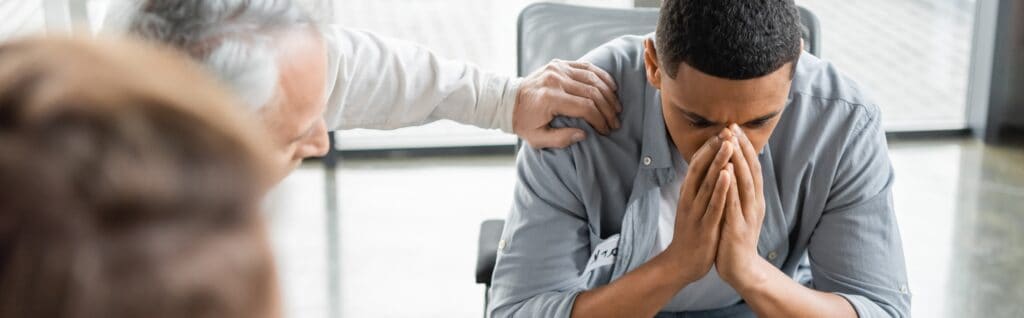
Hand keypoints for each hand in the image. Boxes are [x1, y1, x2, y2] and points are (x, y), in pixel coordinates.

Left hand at [513, 59, 621, 148]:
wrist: (508, 100)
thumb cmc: (524, 122)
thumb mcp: (537, 138)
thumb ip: (560, 139)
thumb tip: (584, 134)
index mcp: (550, 98)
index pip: (585, 107)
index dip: (599, 119)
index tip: (606, 130)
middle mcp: (555, 80)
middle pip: (592, 92)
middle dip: (607, 109)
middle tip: (615, 122)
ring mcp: (558, 68)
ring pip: (592, 78)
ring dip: (608, 93)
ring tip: (616, 108)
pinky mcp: (559, 63)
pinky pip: (586, 67)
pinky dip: (602, 76)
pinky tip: (611, 87)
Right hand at [663, 132, 734, 283]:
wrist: (681, 263)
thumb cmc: (691, 232)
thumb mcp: (692, 205)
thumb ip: (698, 188)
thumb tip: (706, 168)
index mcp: (688, 193)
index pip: (697, 164)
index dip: (709, 146)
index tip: (722, 130)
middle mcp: (690, 198)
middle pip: (701, 168)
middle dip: (714, 148)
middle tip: (726, 129)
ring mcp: (696, 212)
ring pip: (708, 183)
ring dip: (718, 162)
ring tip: (728, 144)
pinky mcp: (705, 225)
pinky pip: (714, 204)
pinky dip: (721, 188)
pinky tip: (728, 174)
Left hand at [716, 124, 768, 287]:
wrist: (741, 269)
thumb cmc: (735, 236)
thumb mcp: (739, 209)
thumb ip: (739, 191)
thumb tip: (734, 167)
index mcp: (753, 198)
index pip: (751, 167)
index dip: (743, 146)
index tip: (734, 126)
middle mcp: (754, 204)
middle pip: (751, 171)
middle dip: (741, 148)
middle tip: (733, 126)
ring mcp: (747, 216)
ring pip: (745, 184)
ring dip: (739, 162)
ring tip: (730, 143)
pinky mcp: (738, 228)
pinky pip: (734, 205)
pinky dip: (731, 188)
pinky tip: (726, 174)